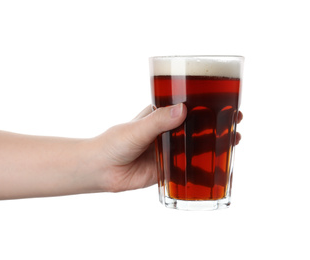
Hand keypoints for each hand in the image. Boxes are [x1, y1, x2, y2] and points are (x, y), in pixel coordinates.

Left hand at [94, 104, 241, 192]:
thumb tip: (182, 109)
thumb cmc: (113, 143)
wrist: (100, 170)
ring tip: (235, 140)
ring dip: (215, 143)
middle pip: (197, 126)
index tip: (226, 100)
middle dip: (217, 123)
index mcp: (159, 116)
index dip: (206, 103)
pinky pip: (189, 168)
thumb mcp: (137, 129)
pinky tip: (219, 167)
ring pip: (196, 146)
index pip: (188, 106)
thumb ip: (158, 121)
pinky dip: (204, 167)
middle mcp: (167, 132)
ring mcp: (168, 151)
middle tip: (237, 121)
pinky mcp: (167, 170)